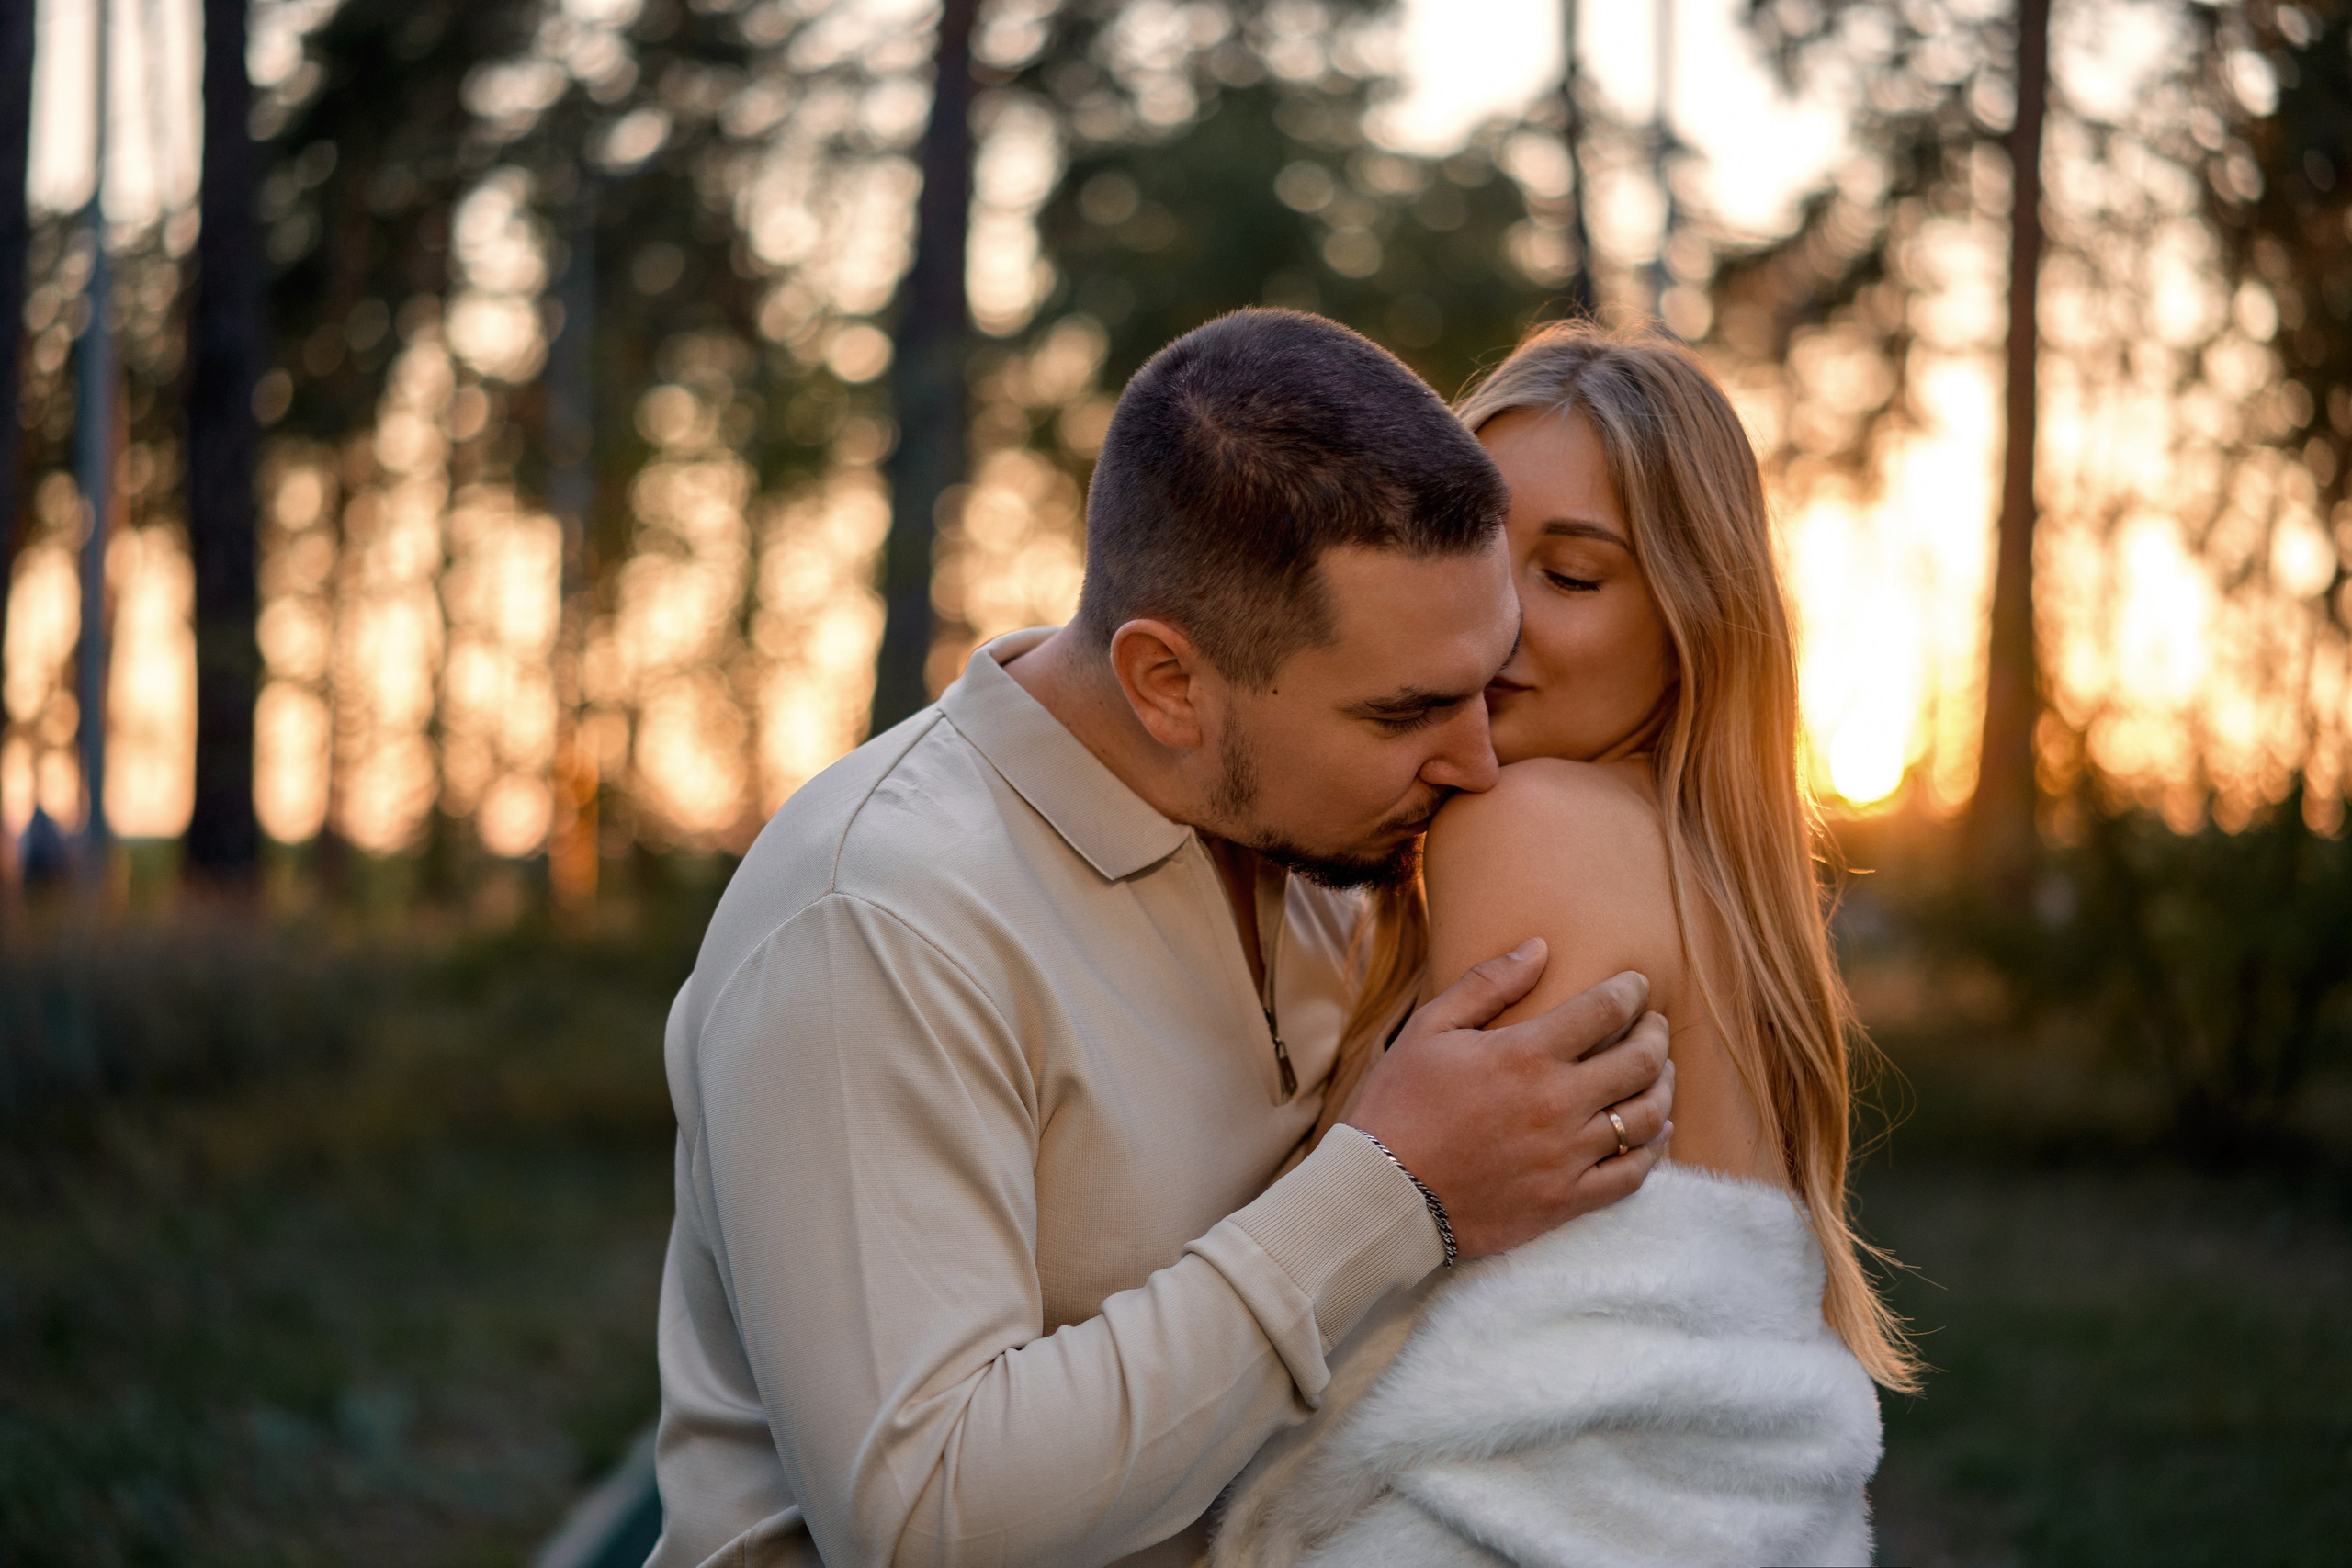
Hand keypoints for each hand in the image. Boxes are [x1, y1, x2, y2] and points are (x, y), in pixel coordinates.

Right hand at [1344, 939, 1672, 1258]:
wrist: (1385, 1194)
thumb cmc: (1400, 1105)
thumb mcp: (1430, 1029)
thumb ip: (1488, 985)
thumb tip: (1540, 948)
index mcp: (1526, 1054)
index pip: (1607, 1009)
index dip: (1632, 991)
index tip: (1637, 985)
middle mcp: (1557, 1103)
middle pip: (1641, 1060)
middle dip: (1656, 1033)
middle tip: (1654, 1024)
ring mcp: (1566, 1156)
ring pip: (1647, 1116)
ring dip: (1664, 1086)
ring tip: (1660, 1071)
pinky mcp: (1566, 1201)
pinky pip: (1632, 1175)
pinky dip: (1654, 1148)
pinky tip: (1656, 1130)